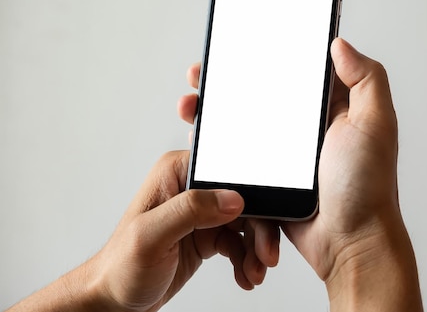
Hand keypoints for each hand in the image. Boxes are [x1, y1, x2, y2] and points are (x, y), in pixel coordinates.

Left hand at [8, 151, 278, 311]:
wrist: (115, 299)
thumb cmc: (120, 267)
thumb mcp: (150, 236)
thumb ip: (190, 210)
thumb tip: (233, 197)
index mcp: (177, 173)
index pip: (229, 174)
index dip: (253, 197)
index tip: (265, 223)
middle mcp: (192, 188)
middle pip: (244, 200)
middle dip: (260, 230)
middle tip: (266, 256)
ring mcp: (201, 212)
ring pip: (247, 223)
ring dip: (256, 249)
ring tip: (254, 272)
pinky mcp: (207, 233)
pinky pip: (239, 242)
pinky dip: (247, 259)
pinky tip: (245, 274)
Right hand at [179, 38, 421, 310]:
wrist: (349, 243)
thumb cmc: (367, 187)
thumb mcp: (375, 124)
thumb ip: (366, 79)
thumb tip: (339, 44)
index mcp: (330, 109)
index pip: (293, 72)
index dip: (264, 56)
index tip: (236, 45)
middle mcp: (306, 129)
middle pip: (259, 96)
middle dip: (227, 82)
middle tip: (201, 76)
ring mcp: (285, 155)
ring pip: (243, 125)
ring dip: (215, 113)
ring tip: (191, 106)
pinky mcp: (270, 179)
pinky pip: (239, 158)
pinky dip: (218, 149)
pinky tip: (199, 140)